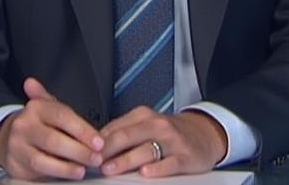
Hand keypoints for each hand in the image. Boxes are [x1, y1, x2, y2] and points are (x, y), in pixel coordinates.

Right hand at [0, 78, 105, 179]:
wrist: (8, 140)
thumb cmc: (38, 125)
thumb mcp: (46, 108)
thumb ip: (51, 100)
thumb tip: (31, 82)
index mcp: (36, 108)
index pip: (61, 117)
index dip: (82, 130)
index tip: (99, 142)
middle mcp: (24, 125)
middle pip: (53, 139)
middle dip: (79, 151)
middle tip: (97, 158)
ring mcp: (17, 146)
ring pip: (43, 158)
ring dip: (67, 166)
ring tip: (84, 169)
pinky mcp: (15, 164)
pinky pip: (37, 171)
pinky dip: (56, 173)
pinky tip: (70, 174)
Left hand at [97, 107, 227, 177]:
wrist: (203, 133)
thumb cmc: (168, 133)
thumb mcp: (145, 125)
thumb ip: (122, 132)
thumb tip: (95, 145)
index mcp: (143, 116)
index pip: (116, 127)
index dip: (98, 141)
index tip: (85, 151)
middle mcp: (157, 125)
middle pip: (128, 136)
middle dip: (108, 149)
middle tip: (94, 161)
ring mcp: (172, 141)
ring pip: (146, 150)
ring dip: (125, 160)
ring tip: (110, 169)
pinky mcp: (185, 156)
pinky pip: (170, 163)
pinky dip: (157, 169)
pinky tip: (145, 173)